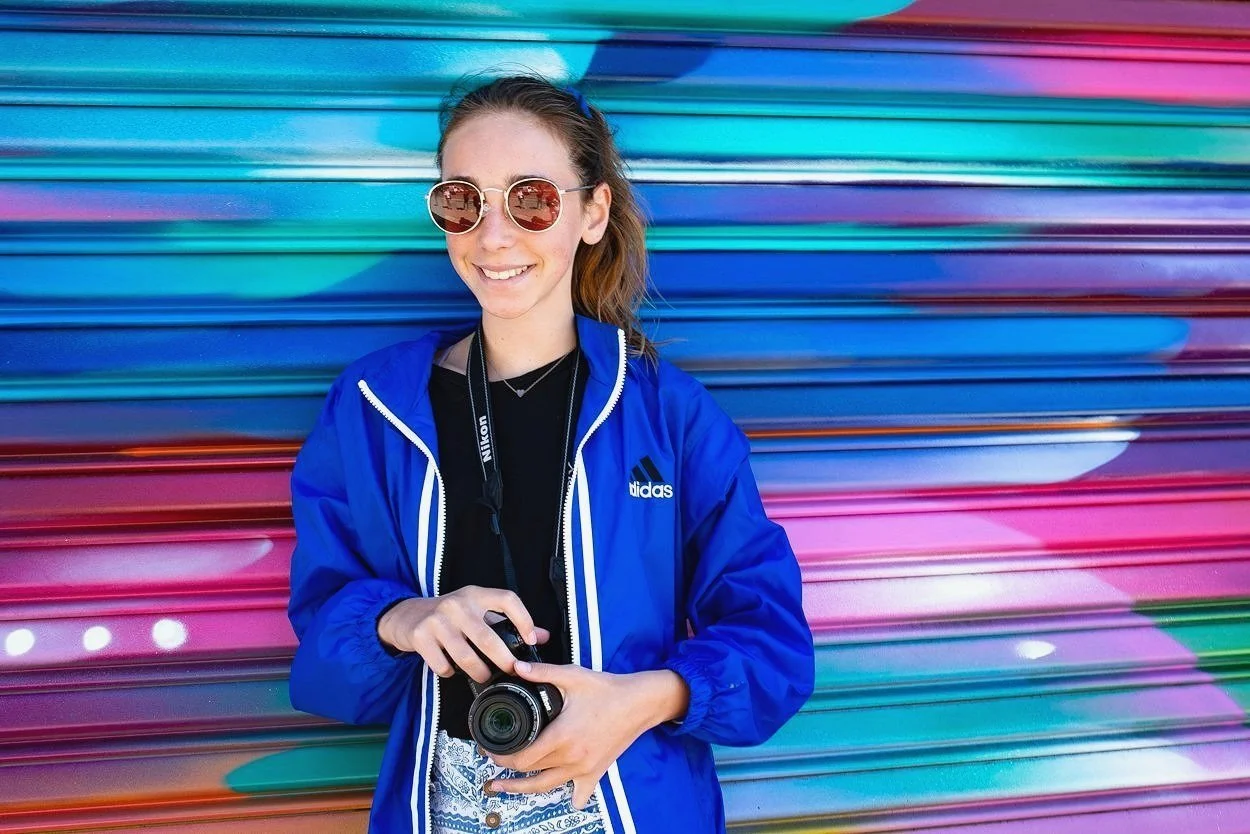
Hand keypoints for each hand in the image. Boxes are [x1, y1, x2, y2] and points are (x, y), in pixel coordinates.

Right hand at [376, 586, 549, 683]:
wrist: (407, 615)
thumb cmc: (450, 615)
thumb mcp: (477, 610)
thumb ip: (507, 622)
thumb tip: (542, 636)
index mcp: (475, 594)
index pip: (506, 600)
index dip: (524, 619)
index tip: (532, 640)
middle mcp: (457, 604)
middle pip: (487, 638)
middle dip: (503, 660)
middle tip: (511, 671)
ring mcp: (437, 620)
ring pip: (465, 657)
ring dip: (479, 672)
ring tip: (483, 676)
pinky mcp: (421, 637)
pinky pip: (443, 666)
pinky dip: (451, 673)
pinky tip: (452, 670)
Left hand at [488, 662, 688, 808]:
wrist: (639, 702)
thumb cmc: (606, 689)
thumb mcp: (572, 676)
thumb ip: (542, 672)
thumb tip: (515, 667)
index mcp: (561, 736)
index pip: (522, 758)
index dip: (501, 756)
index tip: (489, 749)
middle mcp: (571, 758)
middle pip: (530, 774)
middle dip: (506, 769)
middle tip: (492, 759)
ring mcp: (584, 769)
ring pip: (547, 787)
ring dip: (522, 789)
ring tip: (502, 787)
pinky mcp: (596, 772)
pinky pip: (580, 794)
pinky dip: (570, 797)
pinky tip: (563, 796)